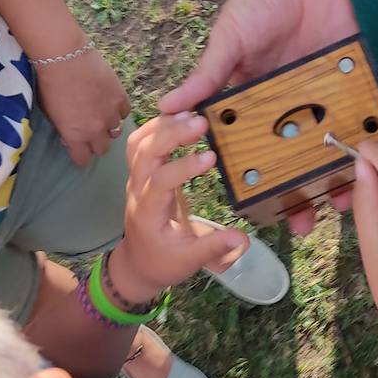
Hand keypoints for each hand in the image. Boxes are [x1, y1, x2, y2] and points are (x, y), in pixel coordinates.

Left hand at [35, 43, 130, 167]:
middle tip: (89, 133)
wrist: (64, 56)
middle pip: (103, 149)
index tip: (78, 152)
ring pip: (116, 131)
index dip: (80, 157)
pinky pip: (124, 112)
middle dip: (96, 144)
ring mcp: (111, 114)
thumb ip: (64, 129)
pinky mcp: (121, 97)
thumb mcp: (50, 114)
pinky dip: (117, 111)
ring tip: (100, 117)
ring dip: (108, 127)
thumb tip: (70, 136)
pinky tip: (109, 104)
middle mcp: (96, 130)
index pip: (83, 160)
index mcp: (75, 136)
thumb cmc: (49, 83)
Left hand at [108, 112, 249, 304]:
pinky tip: (178, 117)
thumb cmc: (163, 263)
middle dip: (171, 133)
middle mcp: (137, 190)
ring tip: (191, 112)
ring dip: (162, 124)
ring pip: (138, 143)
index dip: (184, 166)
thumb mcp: (188, 261)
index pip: (161, 181)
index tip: (211, 157)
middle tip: (202, 121)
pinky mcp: (139, 173)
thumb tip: (242, 238)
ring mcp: (135, 179)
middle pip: (144, 152)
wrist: (136, 265)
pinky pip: (140, 143)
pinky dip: (156, 126)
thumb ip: (213, 248)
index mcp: (149, 212)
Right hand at [160, 0, 358, 234]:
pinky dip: (376, 131)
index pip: (262, 154)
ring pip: (338, 141)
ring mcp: (328, 93)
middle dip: (307, 190)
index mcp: (260, 105)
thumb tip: (165, 108)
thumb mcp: (227, 43)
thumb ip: (206, 77)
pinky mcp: (355, 74)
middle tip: (312, 220)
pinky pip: (367, 108)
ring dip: (344, 170)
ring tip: (350, 198)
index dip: (266, 184)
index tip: (270, 214)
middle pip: (303, 157)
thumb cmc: (253, 3)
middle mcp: (295, 106)